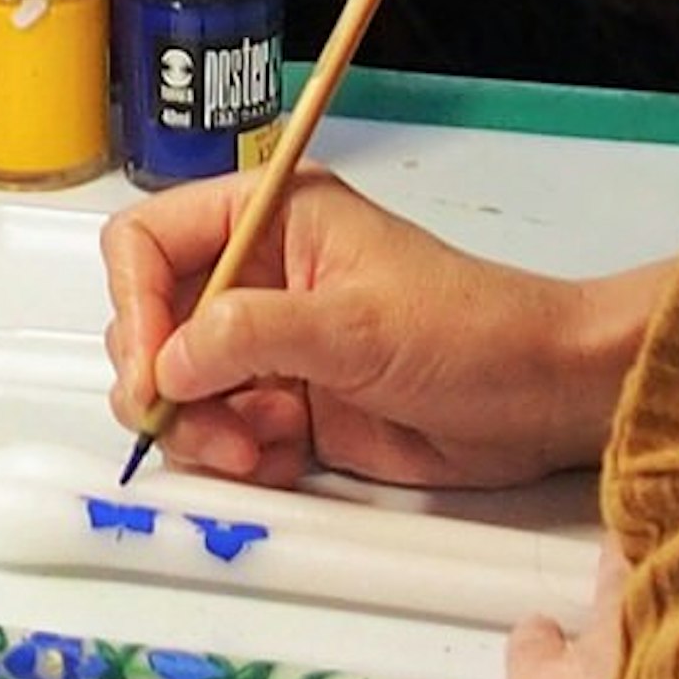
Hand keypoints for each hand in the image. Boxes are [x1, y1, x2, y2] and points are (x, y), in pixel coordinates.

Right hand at [101, 169, 670, 490]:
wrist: (542, 399)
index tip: (153, 366)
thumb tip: (167, 363)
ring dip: (201, 430)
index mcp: (269, 219)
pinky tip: (284, 459)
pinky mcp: (288, 407)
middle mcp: (257, 277)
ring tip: (255, 450)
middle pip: (152, 324)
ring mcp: (269, 346)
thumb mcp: (355, 324)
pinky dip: (237, 457)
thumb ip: (250, 335)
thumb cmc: (470, 331)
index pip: (149, 242)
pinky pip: (221, 435)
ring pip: (179, 390)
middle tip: (190, 424)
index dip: (136, 301)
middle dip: (164, 382)